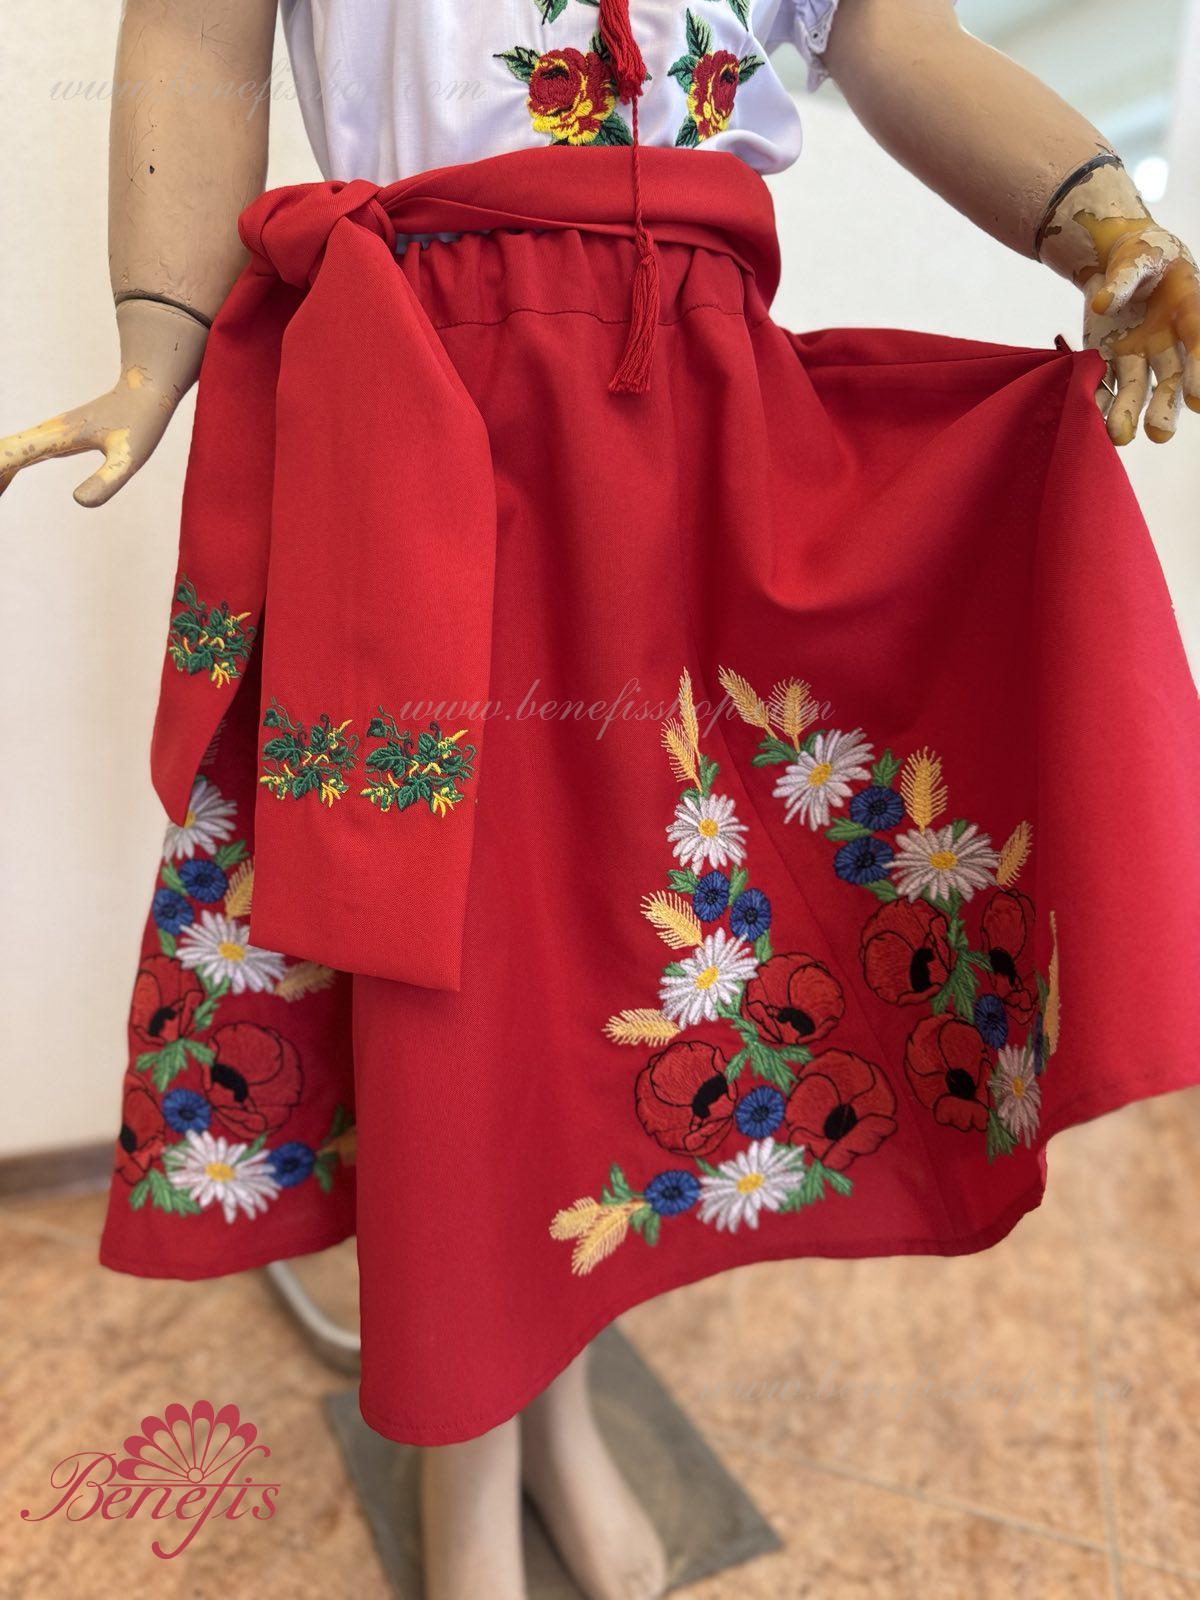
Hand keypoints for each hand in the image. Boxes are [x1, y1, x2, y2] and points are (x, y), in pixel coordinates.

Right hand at [0, 299, 206, 506]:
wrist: (149, 387)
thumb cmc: (143, 421)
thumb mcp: (129, 458)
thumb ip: (107, 480)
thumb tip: (78, 501)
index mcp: (56, 436)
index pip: (11, 456)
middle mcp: (48, 432)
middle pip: (3, 454)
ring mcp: (52, 433)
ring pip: (9, 452)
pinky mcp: (60, 435)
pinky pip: (24, 451)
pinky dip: (8, 466)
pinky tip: (4, 480)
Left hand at [1081, 223, 1199, 446]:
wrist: (1121, 263)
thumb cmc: (1141, 255)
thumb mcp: (1138, 255)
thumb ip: (1125, 278)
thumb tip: (1102, 304)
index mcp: (1186, 310)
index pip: (1197, 340)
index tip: (1199, 401)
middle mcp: (1167, 341)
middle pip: (1171, 378)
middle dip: (1166, 405)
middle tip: (1159, 433)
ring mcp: (1138, 354)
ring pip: (1138, 389)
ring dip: (1129, 412)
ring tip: (1120, 437)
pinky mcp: (1110, 362)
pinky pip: (1105, 385)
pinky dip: (1097, 402)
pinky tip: (1091, 422)